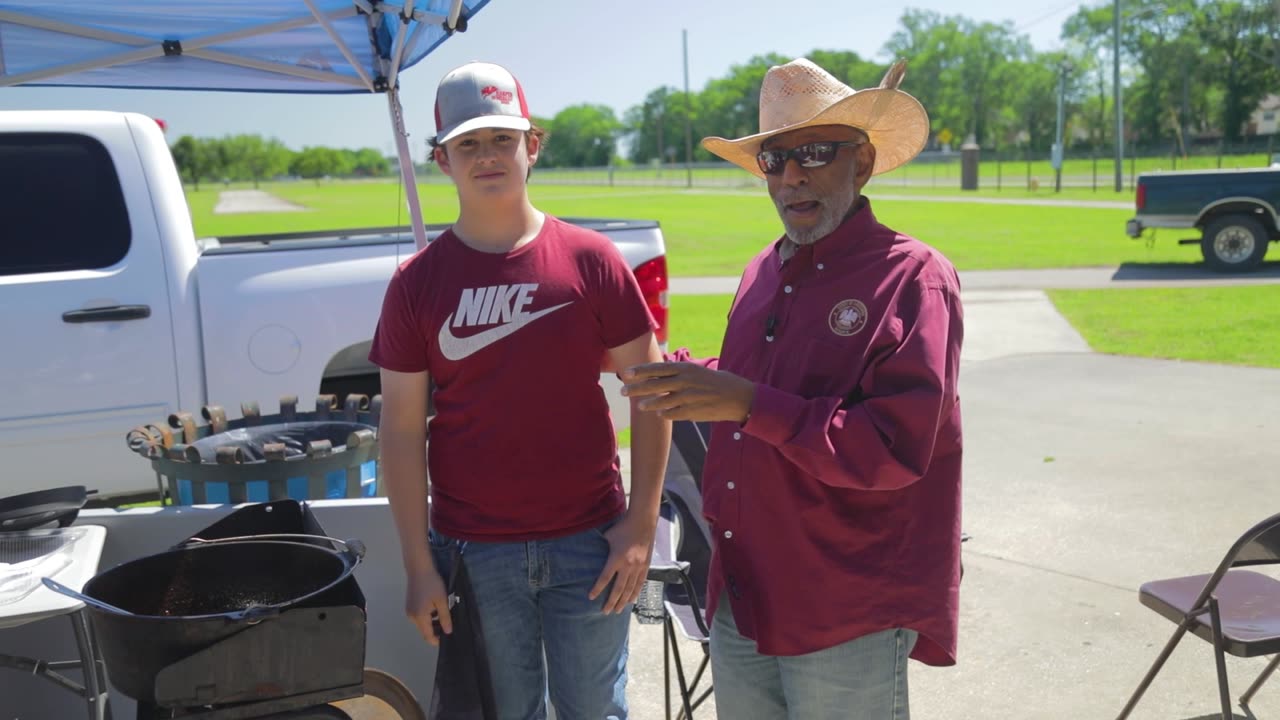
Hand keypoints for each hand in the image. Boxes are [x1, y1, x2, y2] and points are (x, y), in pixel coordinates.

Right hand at [405, 566, 451, 645]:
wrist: (419, 569)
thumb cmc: (432, 583)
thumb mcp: (442, 601)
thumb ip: (445, 618)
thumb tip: (448, 632)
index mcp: (419, 617)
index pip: (428, 636)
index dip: (437, 640)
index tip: (448, 639)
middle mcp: (412, 617)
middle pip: (425, 631)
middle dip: (436, 630)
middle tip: (448, 625)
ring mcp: (409, 611)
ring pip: (422, 624)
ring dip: (432, 623)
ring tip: (443, 614)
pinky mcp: (409, 606)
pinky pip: (419, 617)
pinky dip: (427, 617)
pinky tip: (435, 608)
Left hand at [589, 513, 656, 613]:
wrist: (642, 521)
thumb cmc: (623, 527)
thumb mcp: (608, 536)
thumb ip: (601, 547)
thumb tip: (593, 553)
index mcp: (617, 558)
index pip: (605, 578)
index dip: (597, 589)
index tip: (591, 597)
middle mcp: (628, 565)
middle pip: (618, 589)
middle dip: (611, 602)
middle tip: (605, 612)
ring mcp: (638, 567)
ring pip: (631, 589)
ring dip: (624, 601)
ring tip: (618, 610)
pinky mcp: (646, 566)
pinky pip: (640, 583)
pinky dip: (635, 593)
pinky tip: (632, 600)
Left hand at [621, 362, 754, 422]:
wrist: (739, 397)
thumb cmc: (716, 382)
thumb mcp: (697, 372)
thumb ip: (678, 374)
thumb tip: (657, 376)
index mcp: (686, 368)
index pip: (658, 368)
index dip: (640, 371)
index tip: (626, 373)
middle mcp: (685, 381)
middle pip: (654, 384)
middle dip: (636, 388)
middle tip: (622, 391)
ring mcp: (688, 397)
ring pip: (661, 401)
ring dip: (648, 404)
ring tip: (639, 406)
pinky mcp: (692, 411)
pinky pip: (672, 414)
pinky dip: (665, 414)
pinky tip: (660, 415)